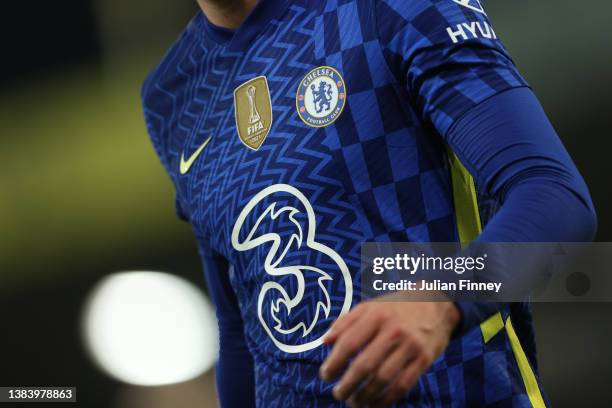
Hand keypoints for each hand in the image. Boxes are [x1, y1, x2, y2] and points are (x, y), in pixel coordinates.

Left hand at [319, 298, 459, 407]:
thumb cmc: (397, 306)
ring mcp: (411, 346)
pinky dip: (386, 399)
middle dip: (348, 384)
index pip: (350, 343)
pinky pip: (403, 385)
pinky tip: (374, 404)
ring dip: (365, 395)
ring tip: (353, 402)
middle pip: (365, 365)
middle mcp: (393, 331)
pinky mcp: (424, 359)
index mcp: (376, 315)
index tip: (325, 375)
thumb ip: (345, 322)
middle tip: (337, 393)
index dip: (334, 362)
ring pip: (384, 379)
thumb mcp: (370, 306)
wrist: (437, 303)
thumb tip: (325, 342)